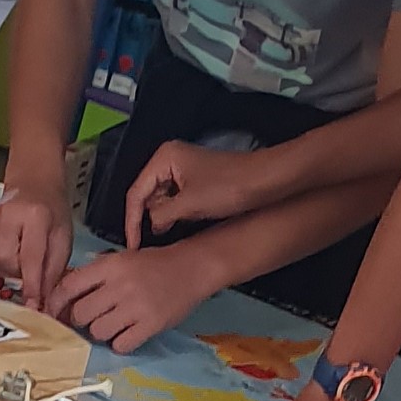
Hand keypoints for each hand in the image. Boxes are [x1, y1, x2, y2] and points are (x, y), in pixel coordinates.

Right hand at [0, 182, 71, 308]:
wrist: (33, 184)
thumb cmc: (51, 211)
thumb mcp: (63, 238)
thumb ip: (53, 270)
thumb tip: (42, 301)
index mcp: (35, 216)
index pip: (30, 257)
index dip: (32, 285)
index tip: (33, 304)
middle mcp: (7, 215)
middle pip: (3, 259)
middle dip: (16, 271)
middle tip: (27, 266)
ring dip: (1, 268)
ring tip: (15, 258)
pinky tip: (3, 255)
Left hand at [46, 244, 217, 352]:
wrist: (192, 268)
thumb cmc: (151, 265)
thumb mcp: (118, 261)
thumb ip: (92, 276)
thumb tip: (59, 298)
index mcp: (108, 266)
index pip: (68, 286)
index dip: (56, 302)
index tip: (52, 312)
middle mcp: (120, 286)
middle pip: (80, 314)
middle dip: (80, 320)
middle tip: (91, 318)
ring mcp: (136, 307)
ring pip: (98, 332)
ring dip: (100, 332)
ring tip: (112, 324)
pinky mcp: (152, 325)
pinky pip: (121, 344)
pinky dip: (120, 343)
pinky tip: (126, 334)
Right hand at [125, 141, 273, 247]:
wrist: (268, 180)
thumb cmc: (232, 185)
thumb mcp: (189, 205)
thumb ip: (161, 216)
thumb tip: (151, 226)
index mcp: (164, 158)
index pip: (135, 193)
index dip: (132, 221)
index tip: (132, 242)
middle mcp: (170, 159)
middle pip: (146, 194)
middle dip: (148, 217)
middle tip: (147, 241)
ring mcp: (184, 168)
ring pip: (161, 198)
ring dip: (164, 216)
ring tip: (166, 234)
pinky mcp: (196, 178)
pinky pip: (175, 198)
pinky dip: (175, 212)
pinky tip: (179, 225)